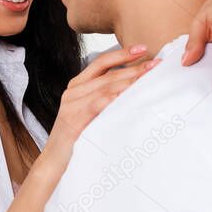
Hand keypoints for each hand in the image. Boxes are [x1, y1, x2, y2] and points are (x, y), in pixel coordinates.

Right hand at [40, 45, 158, 176]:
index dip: (122, 54)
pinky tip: (127, 95)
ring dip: (129, 81)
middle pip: (107, 73)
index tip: (143, 49)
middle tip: (156, 64)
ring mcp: (71, 105)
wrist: (55, 163)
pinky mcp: (73, 119)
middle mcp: (73, 91)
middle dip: (133, 67)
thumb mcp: (91, 115)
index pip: (101, 63)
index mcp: (77, 86)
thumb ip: (105, 100)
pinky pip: (97, 104)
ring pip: (105, 86)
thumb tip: (133, 91)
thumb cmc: (77, 140)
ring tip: (147, 77)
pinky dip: (113, 98)